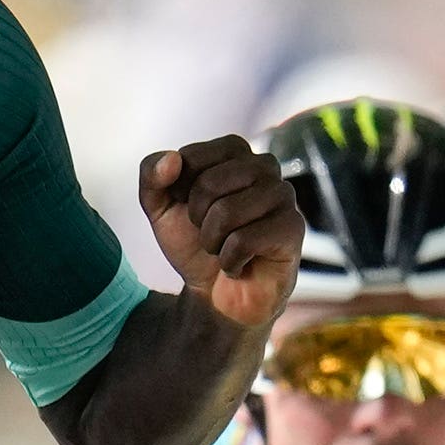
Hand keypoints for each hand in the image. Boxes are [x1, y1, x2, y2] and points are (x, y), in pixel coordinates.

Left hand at [137, 133, 302, 330]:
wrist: (217, 294)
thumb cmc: (194, 243)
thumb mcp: (160, 209)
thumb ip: (151, 178)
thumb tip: (171, 159)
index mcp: (234, 151)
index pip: (190, 158)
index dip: (178, 192)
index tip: (191, 209)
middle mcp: (264, 165)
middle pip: (208, 184)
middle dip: (197, 220)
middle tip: (211, 233)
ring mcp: (283, 194)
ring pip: (226, 213)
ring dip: (213, 242)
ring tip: (226, 248)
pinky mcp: (293, 227)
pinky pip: (244, 241)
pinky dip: (230, 261)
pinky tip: (241, 264)